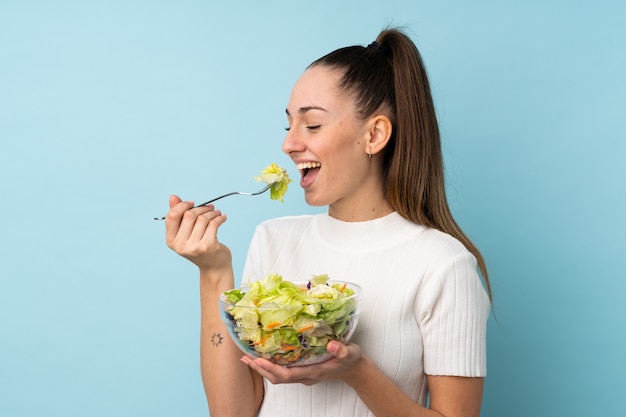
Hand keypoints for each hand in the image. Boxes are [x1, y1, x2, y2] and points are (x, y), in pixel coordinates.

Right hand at [165, 195, 231, 270]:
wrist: (214, 267)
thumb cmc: (200, 247)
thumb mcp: (186, 233)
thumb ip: (179, 215)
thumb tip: (173, 197)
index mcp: (171, 240)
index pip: (172, 216)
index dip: (182, 206)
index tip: (192, 203)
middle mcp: (180, 245)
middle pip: (189, 215)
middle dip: (202, 208)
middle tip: (210, 208)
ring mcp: (194, 247)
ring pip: (203, 219)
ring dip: (212, 213)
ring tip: (217, 213)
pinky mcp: (208, 246)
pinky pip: (213, 224)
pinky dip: (220, 218)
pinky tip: (222, 217)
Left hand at [240, 341, 363, 385]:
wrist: (355, 370)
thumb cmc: (351, 361)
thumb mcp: (350, 353)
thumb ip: (342, 350)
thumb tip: (332, 344)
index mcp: (313, 372)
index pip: (287, 374)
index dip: (271, 369)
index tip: (258, 360)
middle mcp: (305, 376)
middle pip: (277, 378)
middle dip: (260, 369)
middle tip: (245, 358)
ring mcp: (303, 375)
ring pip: (278, 376)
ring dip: (263, 368)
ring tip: (249, 358)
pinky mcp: (303, 371)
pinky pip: (283, 371)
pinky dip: (271, 365)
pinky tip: (265, 356)